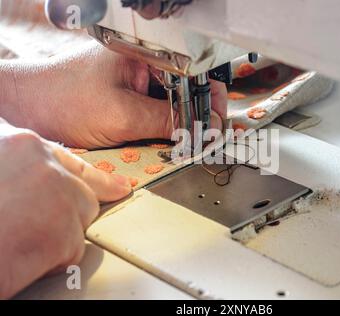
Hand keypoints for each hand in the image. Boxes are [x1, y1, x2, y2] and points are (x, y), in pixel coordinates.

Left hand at [0, 41, 226, 148]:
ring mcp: (131, 83)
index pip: (190, 73)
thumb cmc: (60, 99)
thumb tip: (199, 128)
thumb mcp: (120, 115)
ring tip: (192, 140)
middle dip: (196, 113)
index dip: (209, 97)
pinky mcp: (123, 100)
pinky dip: (162, 128)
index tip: (218, 120)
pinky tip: (169, 140)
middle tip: (208, 135)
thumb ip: (163, 121)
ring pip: (169, 103)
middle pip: (182, 89)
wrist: (24, 109)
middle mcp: (139, 66)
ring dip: (179, 123)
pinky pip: (152, 113)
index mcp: (142, 54)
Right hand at [0, 119, 131, 298]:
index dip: (89, 175)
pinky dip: (47, 263)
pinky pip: (69, 252)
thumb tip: (26, 176)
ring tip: (16, 243)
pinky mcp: (62, 233)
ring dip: (55, 239)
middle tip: (46, 229)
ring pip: (79, 222)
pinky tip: (17, 259)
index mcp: (19, 144)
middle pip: (81, 192)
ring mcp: (57, 196)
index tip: (117, 186)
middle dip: (67, 214)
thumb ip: (12, 162)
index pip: (67, 159)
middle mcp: (43, 163)